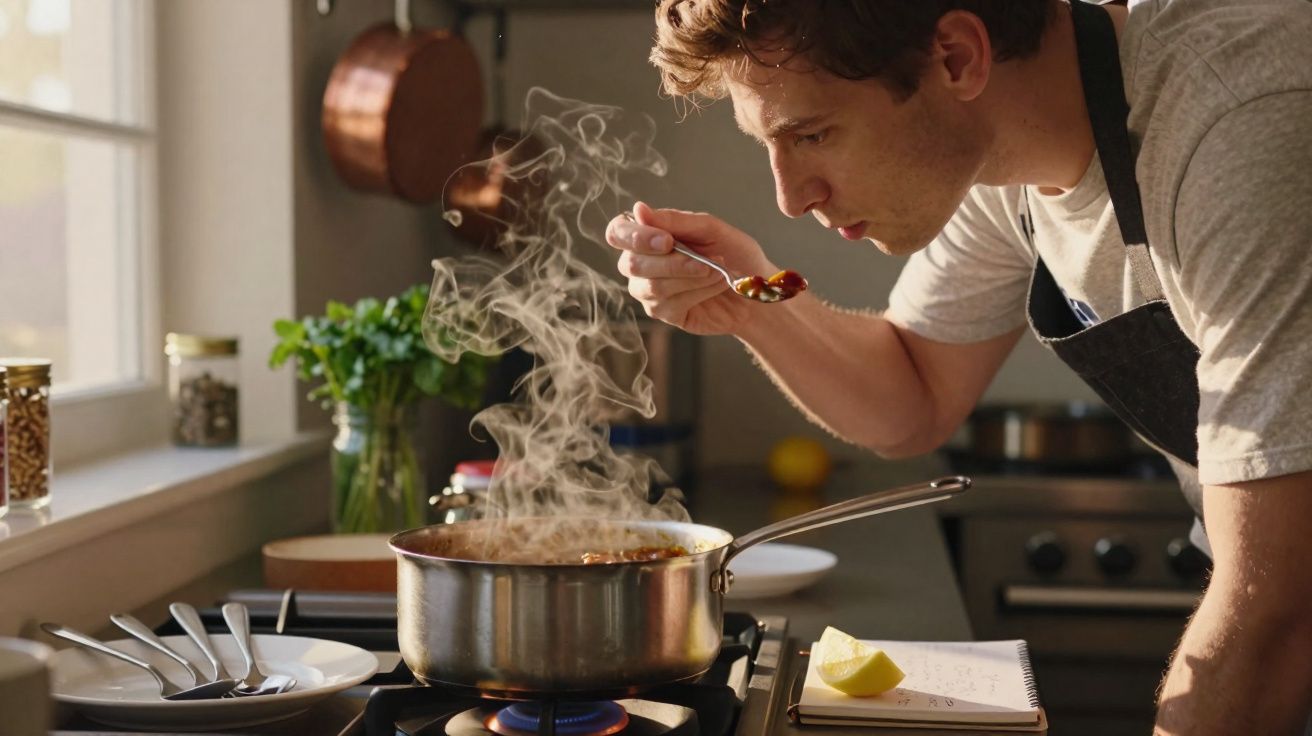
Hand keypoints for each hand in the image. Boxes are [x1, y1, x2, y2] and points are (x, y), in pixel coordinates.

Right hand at [605, 202, 775, 334]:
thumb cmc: (734, 254)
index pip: (619, 233)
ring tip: (717, 271)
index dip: (635, 237)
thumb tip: (639, 210)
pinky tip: (715, 285)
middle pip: (631, 263)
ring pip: (651, 286)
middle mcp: (641, 262)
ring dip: (690, 277)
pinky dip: (697, 292)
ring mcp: (649, 290)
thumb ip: (675, 220)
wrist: (756, 288)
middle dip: (671, 263)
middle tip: (704, 260)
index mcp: (648, 235)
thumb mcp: (710, 229)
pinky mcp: (663, 312)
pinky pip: (668, 304)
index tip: (667, 241)